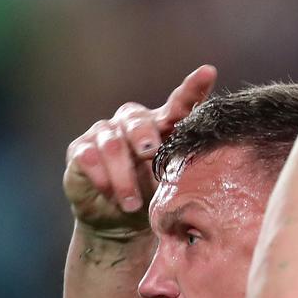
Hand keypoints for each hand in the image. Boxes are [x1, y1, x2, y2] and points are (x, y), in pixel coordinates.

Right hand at [63, 65, 216, 232]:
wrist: (119, 224)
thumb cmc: (151, 199)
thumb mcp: (173, 187)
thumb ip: (186, 170)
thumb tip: (217, 167)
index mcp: (162, 128)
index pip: (179, 104)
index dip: (192, 88)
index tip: (208, 73)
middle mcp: (132, 124)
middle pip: (137, 119)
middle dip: (144, 135)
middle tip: (150, 152)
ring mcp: (104, 134)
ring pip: (112, 143)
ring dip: (124, 176)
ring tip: (132, 203)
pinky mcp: (81, 151)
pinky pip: (89, 157)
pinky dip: (102, 177)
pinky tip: (109, 193)